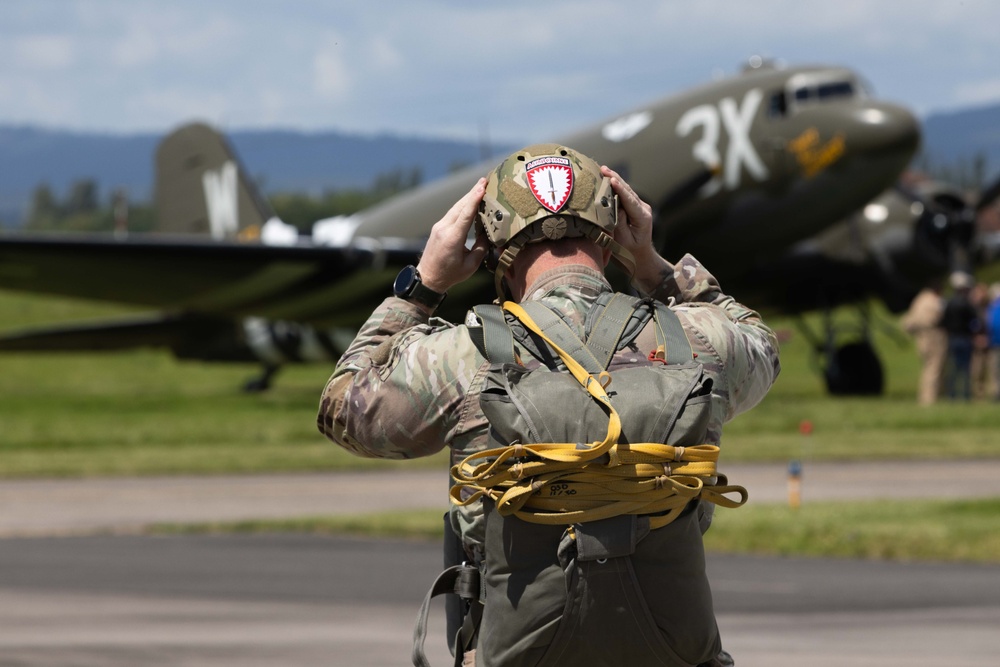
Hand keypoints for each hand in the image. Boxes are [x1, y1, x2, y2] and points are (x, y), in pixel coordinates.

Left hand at [416, 178, 488, 294]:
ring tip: (480, 186)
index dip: (474, 199)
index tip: (482, 187)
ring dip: (468, 197)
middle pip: (460, 206)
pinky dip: (463, 205)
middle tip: (485, 180)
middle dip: (473, 192)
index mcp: (452, 238)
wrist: (427, 278)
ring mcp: (439, 227)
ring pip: (456, 207)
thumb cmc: (450, 275)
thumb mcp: (470, 265)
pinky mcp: (438, 227)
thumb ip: (481, 248)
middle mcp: (444, 229)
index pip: (465, 214)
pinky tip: (470, 200)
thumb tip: (488, 234)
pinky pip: (452, 213)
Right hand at [600, 165, 670, 290]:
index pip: (629, 199)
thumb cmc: (630, 254)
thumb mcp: (623, 241)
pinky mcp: (634, 209)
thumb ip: (619, 222)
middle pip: (628, 191)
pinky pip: (624, 195)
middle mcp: (643, 209)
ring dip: (614, 180)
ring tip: (602, 170)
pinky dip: (615, 187)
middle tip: (602, 169)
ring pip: (626, 191)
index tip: (611, 179)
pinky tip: (606, 180)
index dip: (620, 188)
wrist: (641, 260)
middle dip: (615, 179)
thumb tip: (613, 205)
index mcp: (642, 217)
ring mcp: (639, 208)